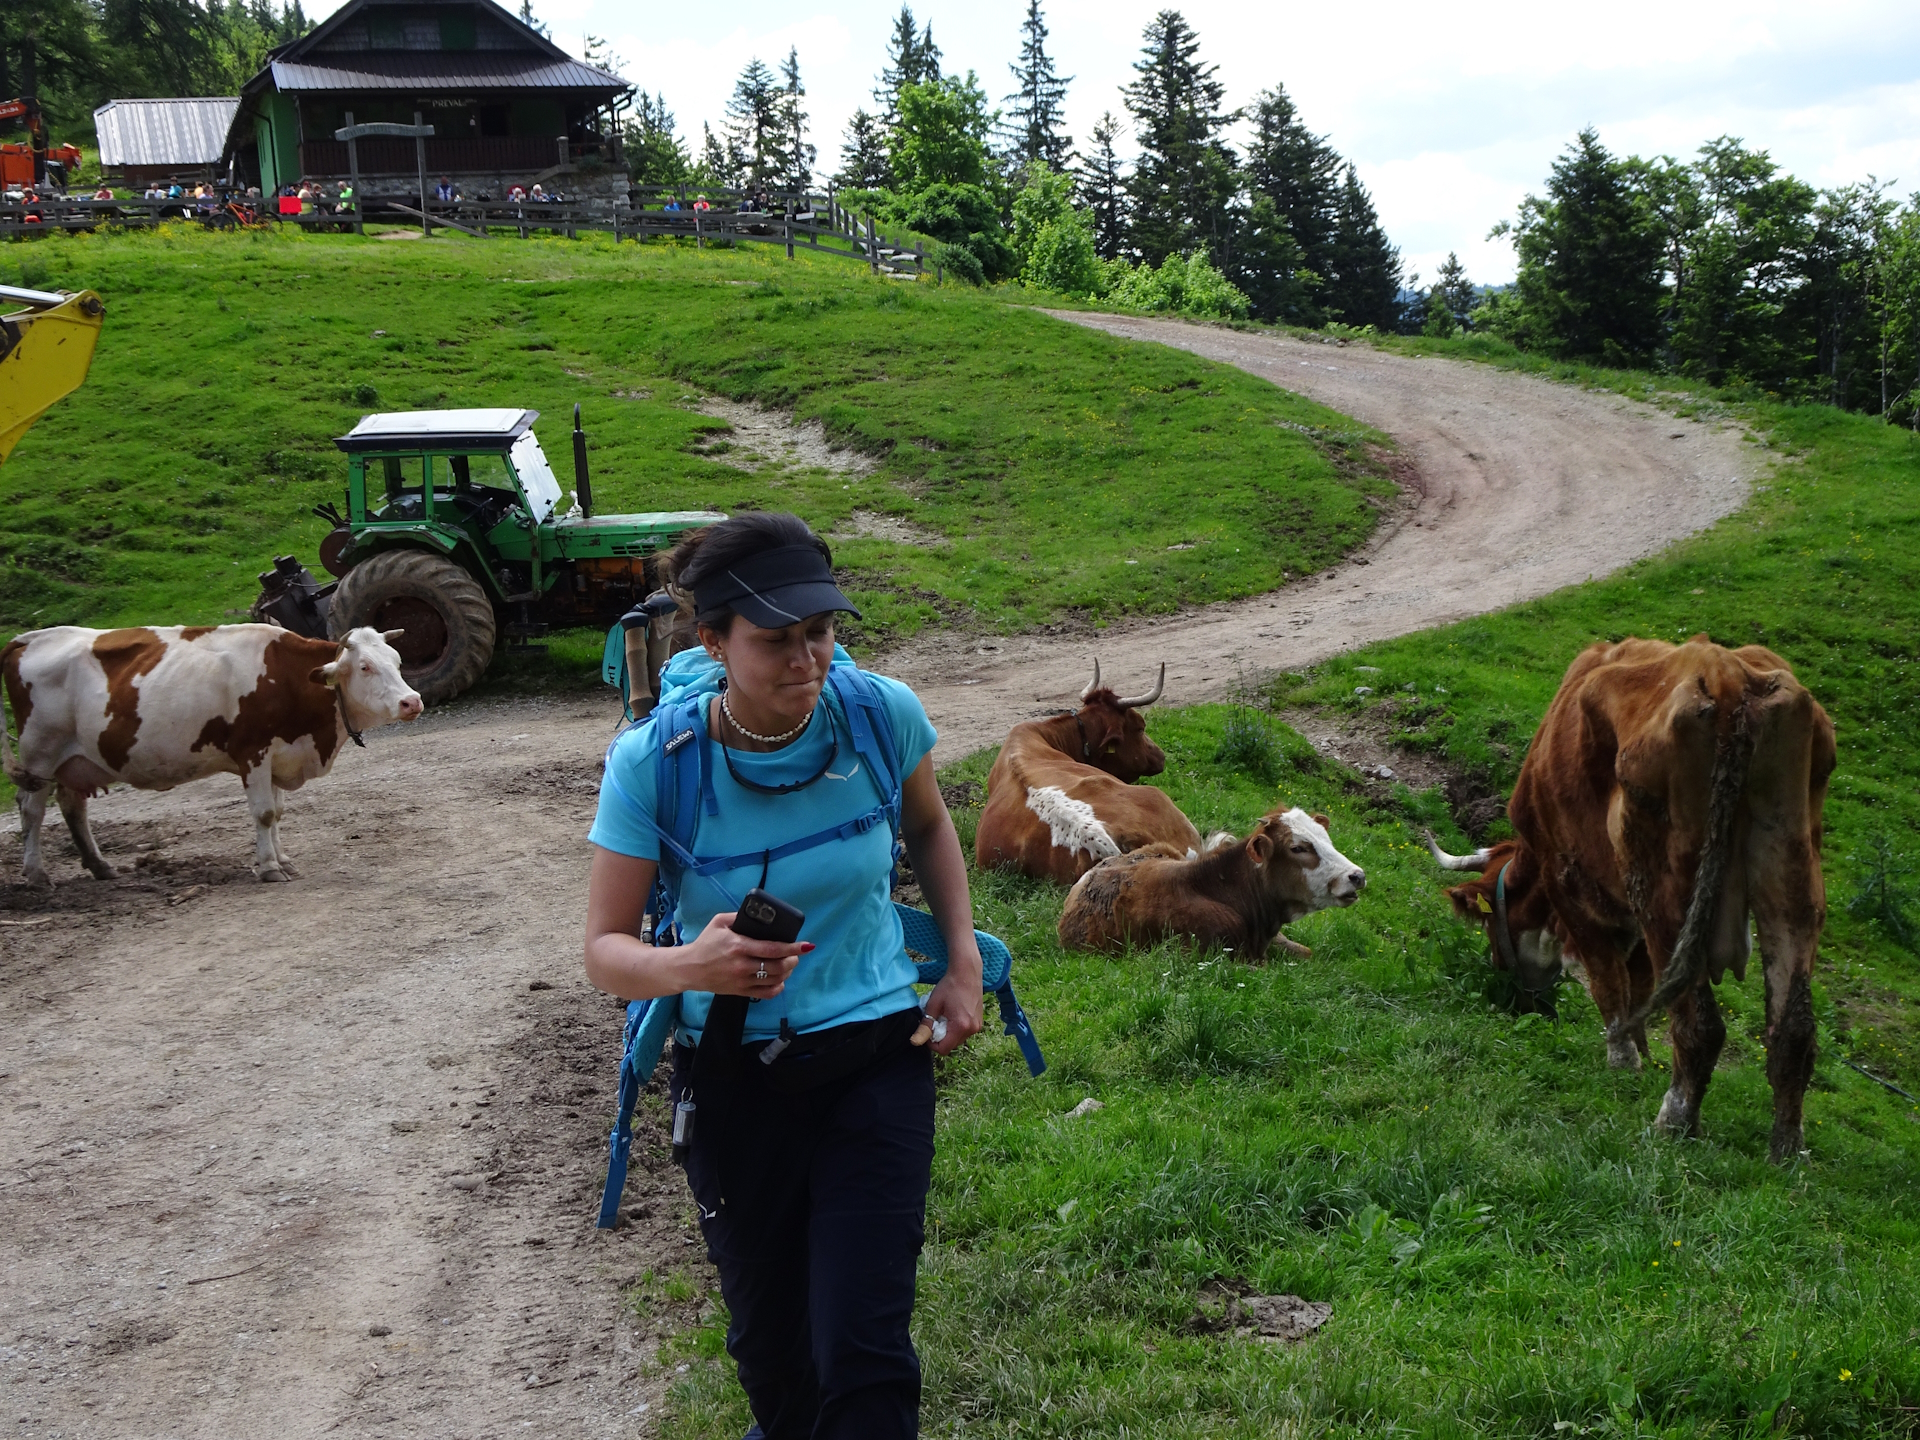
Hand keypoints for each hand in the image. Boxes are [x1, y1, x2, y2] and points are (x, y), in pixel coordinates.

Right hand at [680, 912, 810, 1000]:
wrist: (689, 968)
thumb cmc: (705, 944)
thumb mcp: (719, 922)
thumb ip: (739, 917)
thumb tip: (760, 914)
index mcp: (739, 946)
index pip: (772, 948)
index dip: (793, 948)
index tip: (806, 945)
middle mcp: (742, 965)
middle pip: (777, 966)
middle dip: (793, 960)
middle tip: (796, 954)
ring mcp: (741, 980)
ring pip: (774, 980)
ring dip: (787, 973)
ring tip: (788, 965)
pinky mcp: (739, 992)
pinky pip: (765, 994)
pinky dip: (777, 988)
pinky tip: (780, 981)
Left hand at [921, 962, 983, 1055]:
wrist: (967, 971)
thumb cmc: (950, 985)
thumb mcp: (933, 1005)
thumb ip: (925, 1026)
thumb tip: (915, 1042)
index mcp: (960, 1026)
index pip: (943, 1049)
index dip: (931, 1043)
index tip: (928, 1029)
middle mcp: (972, 1029)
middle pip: (951, 1045)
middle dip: (941, 1037)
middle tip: (936, 1019)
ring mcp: (977, 1026)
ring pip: (958, 1039)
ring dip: (949, 1032)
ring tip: (945, 1015)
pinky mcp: (979, 1021)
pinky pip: (965, 1032)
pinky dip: (956, 1028)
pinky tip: (953, 1013)